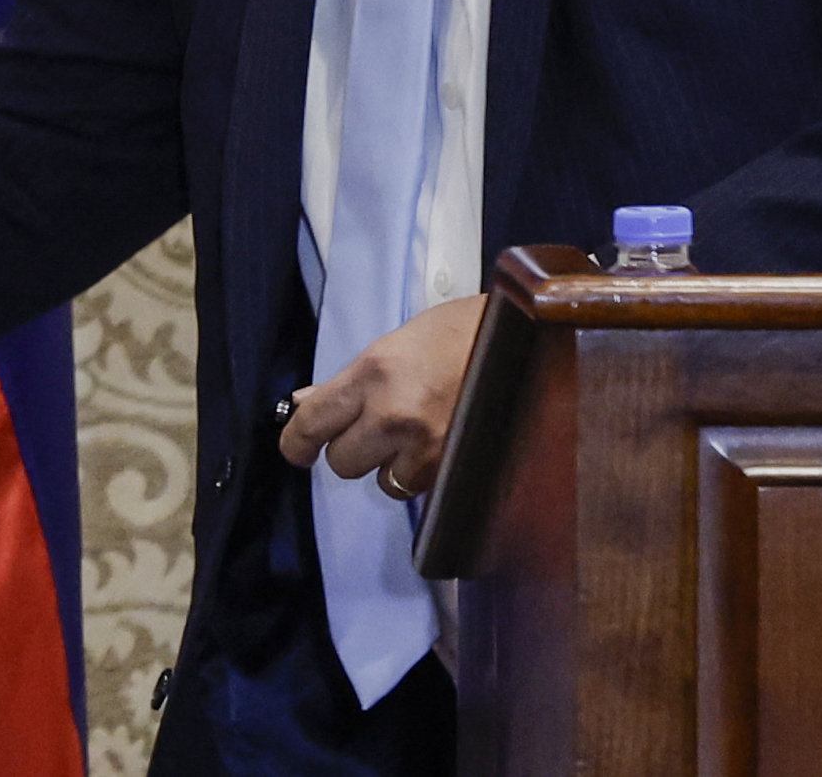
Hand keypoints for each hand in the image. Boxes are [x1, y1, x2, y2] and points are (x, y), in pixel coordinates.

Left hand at [278, 295, 483, 499]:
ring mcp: (428, 447)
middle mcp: (394, 415)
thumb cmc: (460, 333)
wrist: (526, 341)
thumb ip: (349, 380)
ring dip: (389, 465)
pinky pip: (420, 488)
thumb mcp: (394, 345)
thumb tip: (305, 402)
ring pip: (383, 481)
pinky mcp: (457, 470)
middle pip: (342, 462)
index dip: (296, 443)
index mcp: (374, 373)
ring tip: (414, 432)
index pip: (314, 422)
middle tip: (369, 429)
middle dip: (350, 449)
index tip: (295, 451)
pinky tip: (438, 443)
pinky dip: (421, 473)